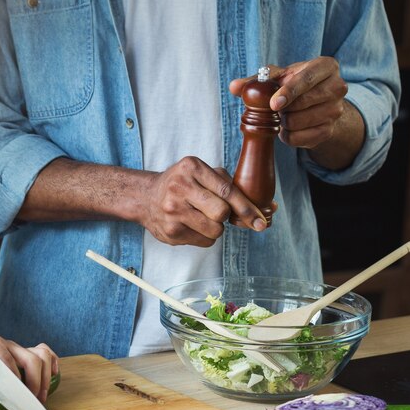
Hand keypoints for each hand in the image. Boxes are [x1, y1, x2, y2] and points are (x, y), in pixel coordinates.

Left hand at [0, 335, 58, 402]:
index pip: (9, 361)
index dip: (16, 380)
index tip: (18, 397)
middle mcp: (9, 344)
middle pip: (31, 359)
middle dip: (35, 382)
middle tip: (33, 400)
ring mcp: (19, 347)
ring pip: (42, 354)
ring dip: (46, 376)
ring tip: (42, 394)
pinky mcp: (26, 350)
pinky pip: (45, 351)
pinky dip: (52, 362)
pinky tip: (53, 375)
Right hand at [141, 156, 269, 245]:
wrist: (145, 197)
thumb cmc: (182, 184)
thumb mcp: (200, 173)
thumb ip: (228, 184)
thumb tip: (264, 209)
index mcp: (191, 167)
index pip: (226, 190)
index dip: (246, 208)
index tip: (260, 221)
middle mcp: (180, 187)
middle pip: (221, 212)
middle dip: (224, 215)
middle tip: (215, 210)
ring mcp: (173, 211)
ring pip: (215, 230)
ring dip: (216, 227)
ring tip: (201, 217)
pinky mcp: (170, 232)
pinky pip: (204, 242)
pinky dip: (205, 236)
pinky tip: (191, 225)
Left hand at [229, 56, 348, 149]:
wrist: (316, 104)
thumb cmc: (294, 84)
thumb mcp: (278, 77)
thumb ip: (255, 80)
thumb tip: (234, 87)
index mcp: (326, 66)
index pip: (307, 79)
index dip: (289, 92)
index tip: (274, 104)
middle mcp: (337, 87)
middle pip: (303, 103)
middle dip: (283, 108)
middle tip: (276, 107)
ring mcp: (335, 111)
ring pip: (299, 122)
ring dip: (283, 121)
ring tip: (284, 115)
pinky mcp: (329, 131)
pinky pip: (299, 138)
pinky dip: (287, 135)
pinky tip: (287, 127)